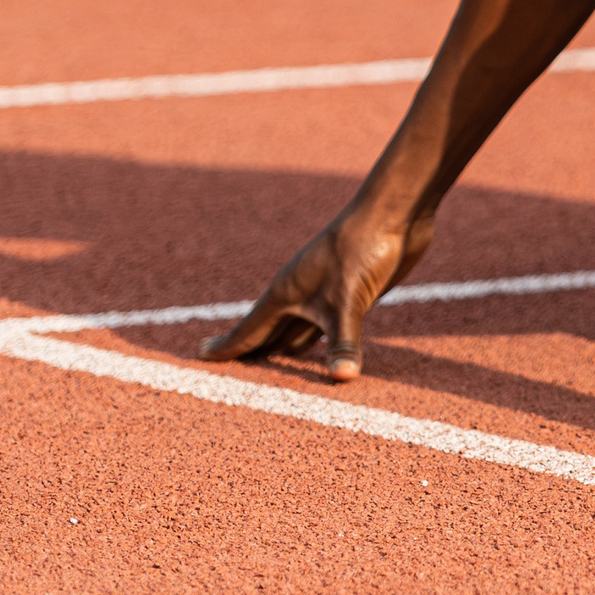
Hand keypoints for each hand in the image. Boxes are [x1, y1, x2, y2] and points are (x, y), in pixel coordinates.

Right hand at [197, 205, 433, 380]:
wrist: (395, 212)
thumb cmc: (362, 249)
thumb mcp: (349, 299)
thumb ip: (343, 341)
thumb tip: (342, 377)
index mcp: (286, 293)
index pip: (248, 329)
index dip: (225, 347)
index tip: (198, 358)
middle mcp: (300, 295)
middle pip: (268, 333)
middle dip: (250, 356)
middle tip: (229, 382)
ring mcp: (326, 294)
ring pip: (296, 331)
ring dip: (283, 353)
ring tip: (267, 376)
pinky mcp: (351, 294)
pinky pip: (326, 328)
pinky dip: (318, 346)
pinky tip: (319, 355)